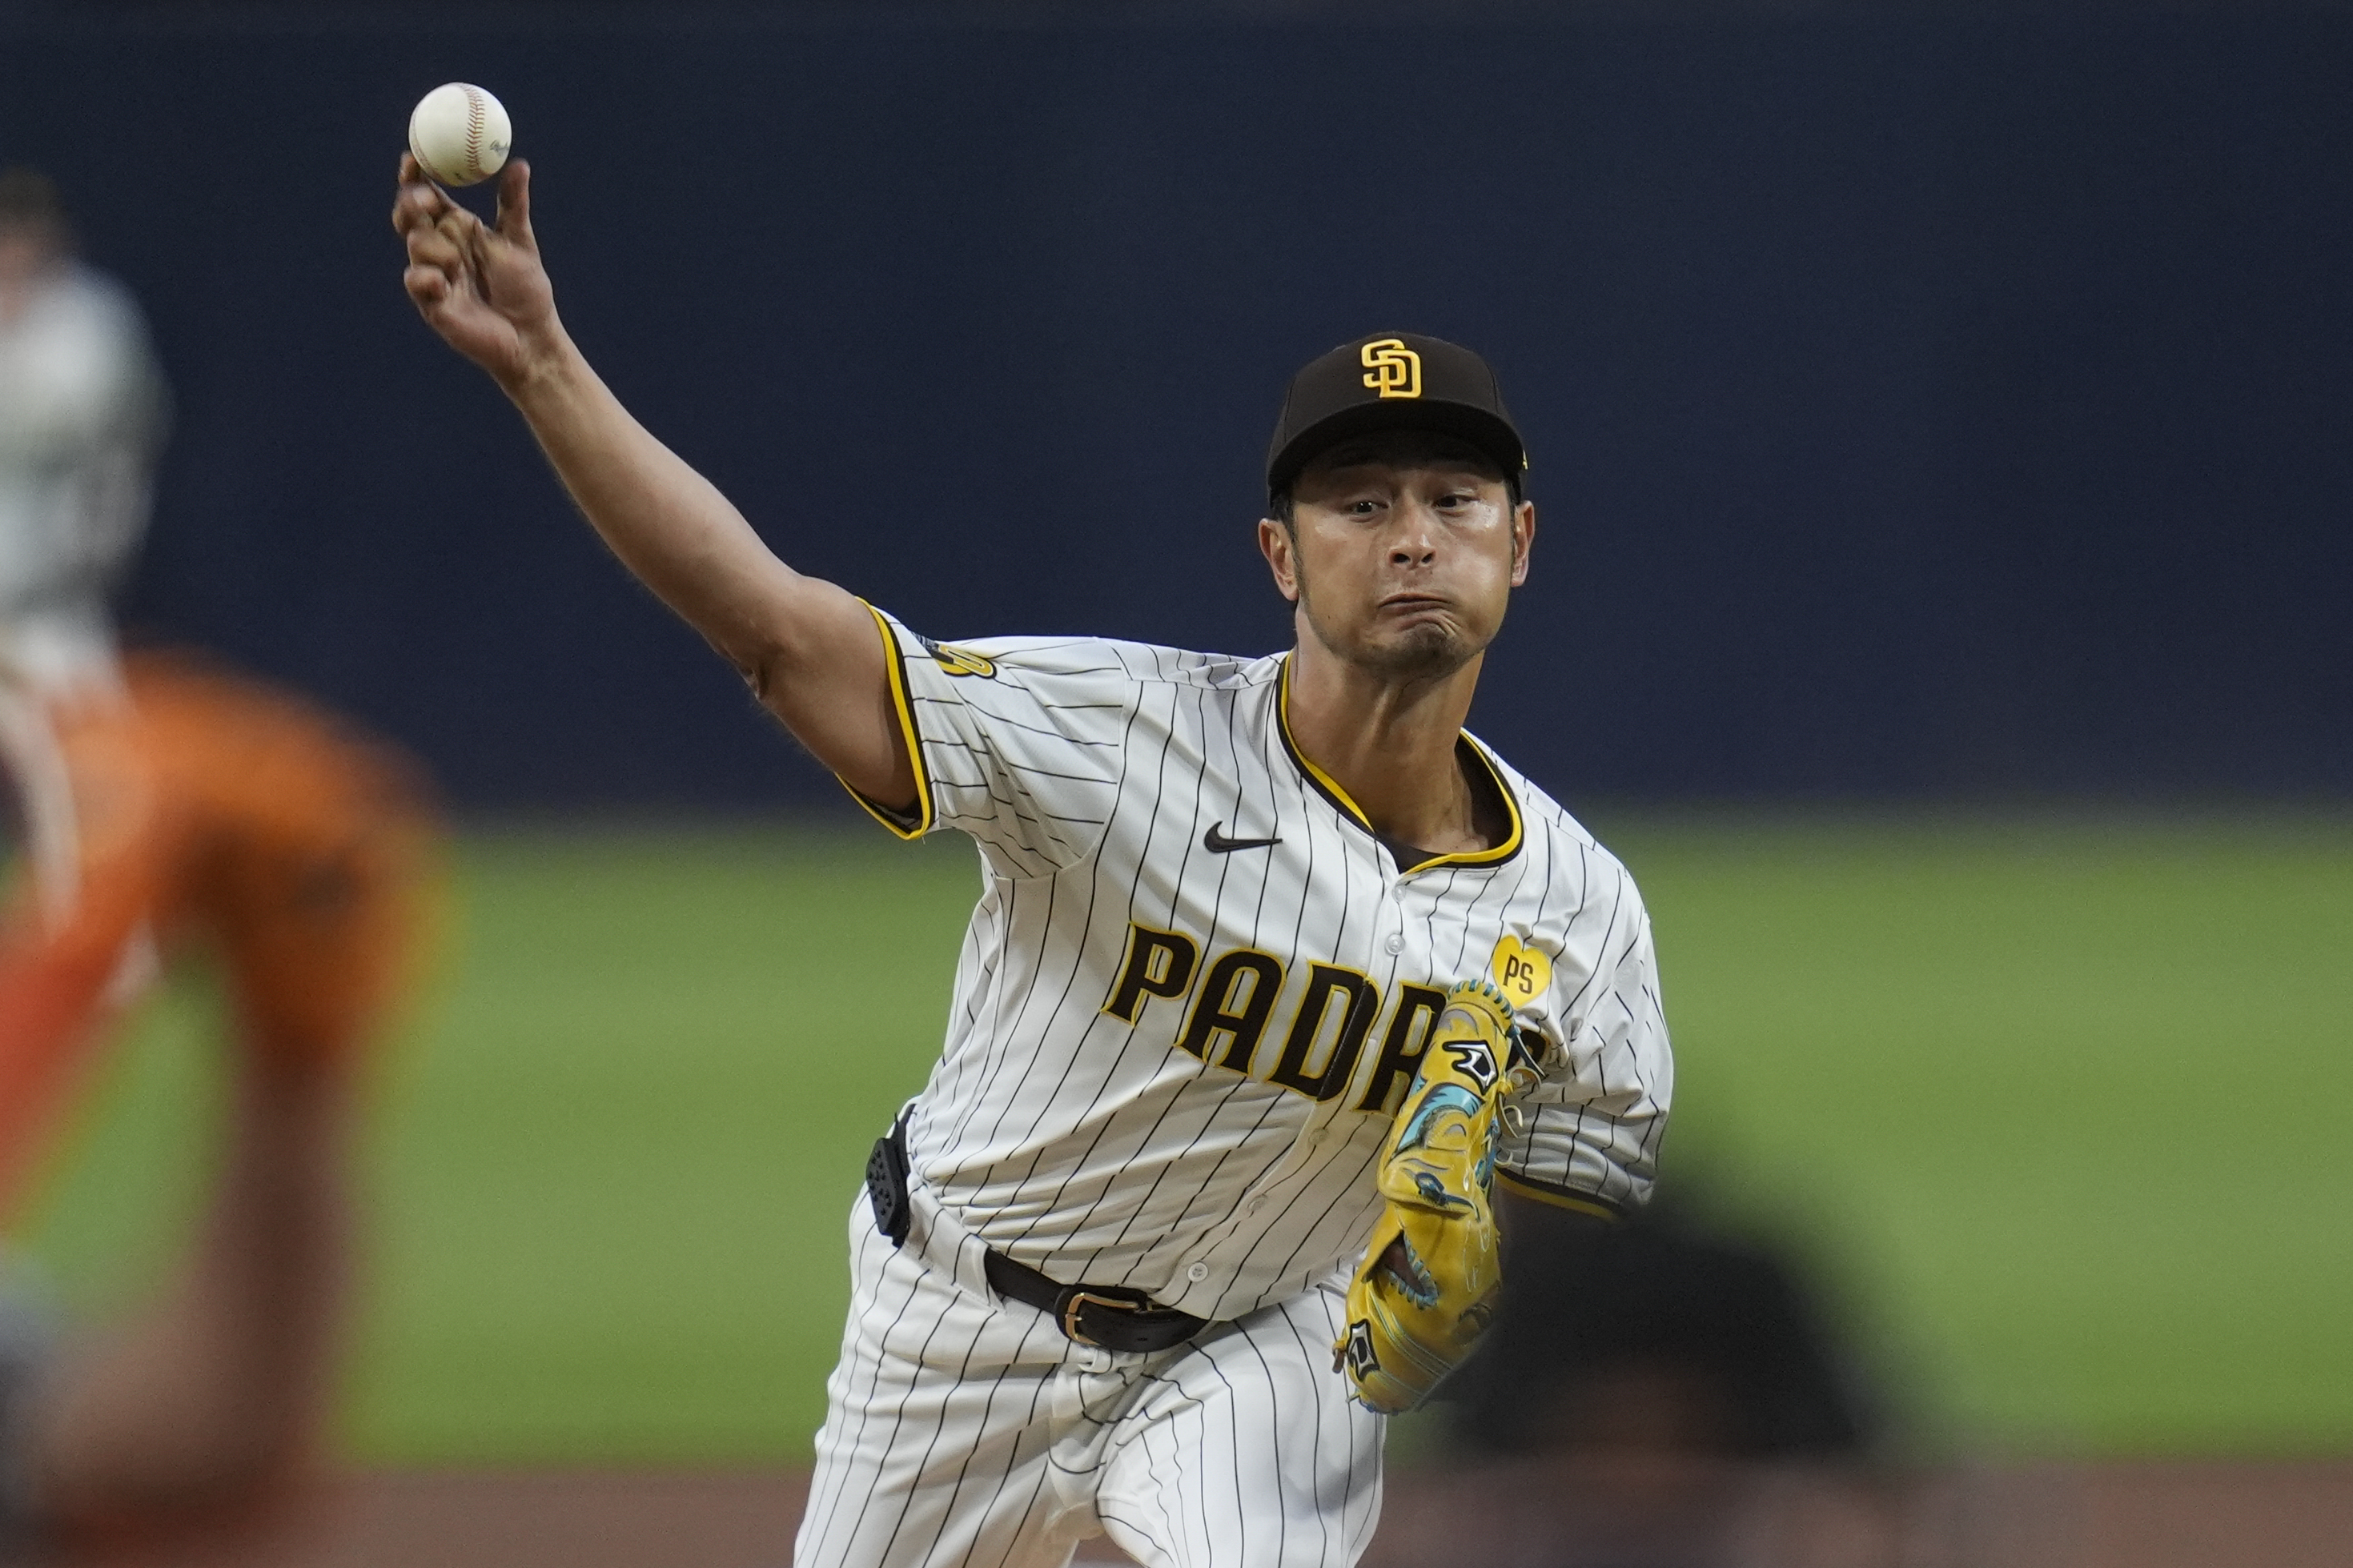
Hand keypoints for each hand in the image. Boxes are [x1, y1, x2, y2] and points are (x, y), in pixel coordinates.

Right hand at [392, 154, 559, 387]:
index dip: (416, 175)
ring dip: (433, 247)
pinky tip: (443, 282)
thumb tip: (519, 164)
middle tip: (424, 200)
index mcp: (457, 227)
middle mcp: (440, 247)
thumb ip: (513, 203)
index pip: (427, 194)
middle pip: (410, 215)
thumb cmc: (526, 289)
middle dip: (411, 203)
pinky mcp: (430, 303)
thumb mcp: (520, 241)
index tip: (413, 158)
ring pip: (415, 244)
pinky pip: (416, 280)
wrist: (531, 336)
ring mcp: (433, 274)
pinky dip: (427, 276)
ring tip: (457, 264)